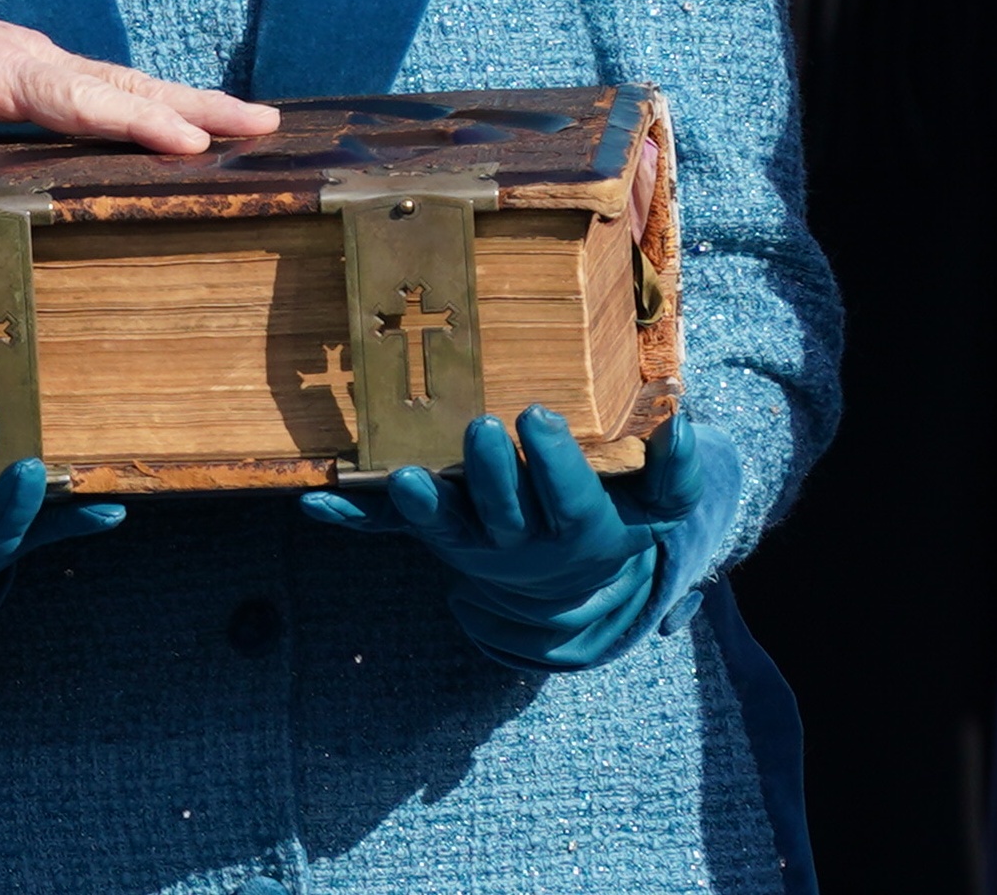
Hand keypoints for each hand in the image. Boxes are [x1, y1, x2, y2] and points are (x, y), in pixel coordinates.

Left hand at [0, 0, 279, 157]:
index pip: (75, 97)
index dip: (134, 122)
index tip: (193, 141)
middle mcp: (23, 57)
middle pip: (120, 84)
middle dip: (193, 106)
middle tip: (266, 126)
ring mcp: (28, 65)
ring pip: (117, 84)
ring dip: (182, 103)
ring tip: (252, 126)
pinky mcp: (23, 78)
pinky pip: (96, 92)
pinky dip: (145, 105)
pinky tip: (178, 128)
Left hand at [299, 407, 723, 667]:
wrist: (567, 582)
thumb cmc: (614, 517)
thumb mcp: (657, 506)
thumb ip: (675, 470)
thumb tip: (681, 418)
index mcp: (579, 531)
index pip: (569, 503)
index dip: (554, 466)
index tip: (539, 415)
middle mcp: (520, 544)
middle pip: (503, 514)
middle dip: (492, 473)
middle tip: (481, 423)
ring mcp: (471, 540)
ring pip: (444, 526)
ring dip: (421, 504)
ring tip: (405, 477)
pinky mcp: (433, 531)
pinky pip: (387, 528)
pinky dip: (353, 517)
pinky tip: (315, 504)